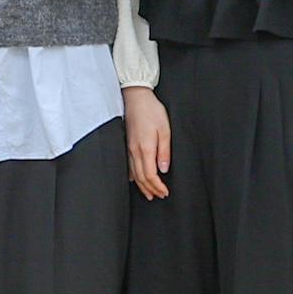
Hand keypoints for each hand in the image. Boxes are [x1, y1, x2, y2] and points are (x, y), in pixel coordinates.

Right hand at [123, 86, 171, 200]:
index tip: (165, 192)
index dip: (158, 186)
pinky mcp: (126, 144)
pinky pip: (128, 166)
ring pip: (134, 174)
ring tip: (149, 193)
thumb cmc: (151, 111)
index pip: (151, 175)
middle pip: (142, 178)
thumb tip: (163, 169)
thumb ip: (164, 151)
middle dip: (151, 189)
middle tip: (159, 195)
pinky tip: (135, 180)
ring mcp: (129, 148)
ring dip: (142, 186)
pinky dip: (133, 176)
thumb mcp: (165, 130)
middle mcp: (135, 151)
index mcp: (145, 149)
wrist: (136, 98)